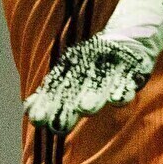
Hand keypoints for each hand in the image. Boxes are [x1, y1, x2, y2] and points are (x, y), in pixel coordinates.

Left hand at [26, 33, 160, 132]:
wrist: (128, 38)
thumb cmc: (93, 65)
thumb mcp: (71, 74)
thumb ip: (51, 93)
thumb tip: (29, 111)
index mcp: (72, 68)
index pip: (56, 88)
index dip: (47, 104)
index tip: (37, 121)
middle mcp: (89, 66)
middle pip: (77, 88)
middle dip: (67, 105)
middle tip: (59, 125)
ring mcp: (111, 66)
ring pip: (101, 83)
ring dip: (93, 96)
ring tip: (86, 109)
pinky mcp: (133, 67)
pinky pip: (128, 80)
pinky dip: (123, 90)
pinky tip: (118, 101)